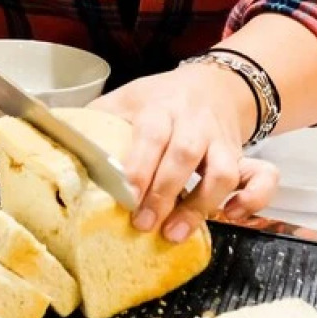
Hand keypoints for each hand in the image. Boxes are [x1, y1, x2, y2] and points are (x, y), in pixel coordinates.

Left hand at [89, 62, 279, 240]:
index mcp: (159, 107)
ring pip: (224, 170)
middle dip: (165, 192)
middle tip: (145, 225)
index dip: (139, 166)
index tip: (124, 196)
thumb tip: (53, 139)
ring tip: (176, 233)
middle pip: (185, 155)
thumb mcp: (125, 100)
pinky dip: (255, 199)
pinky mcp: (245, 155)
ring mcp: (221, 140)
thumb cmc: (158, 100)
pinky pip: (263, 176)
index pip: (150, 134)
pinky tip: (233, 216)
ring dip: (202, 204)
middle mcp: (194, 122)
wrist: (212, 84)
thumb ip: (96, 121)